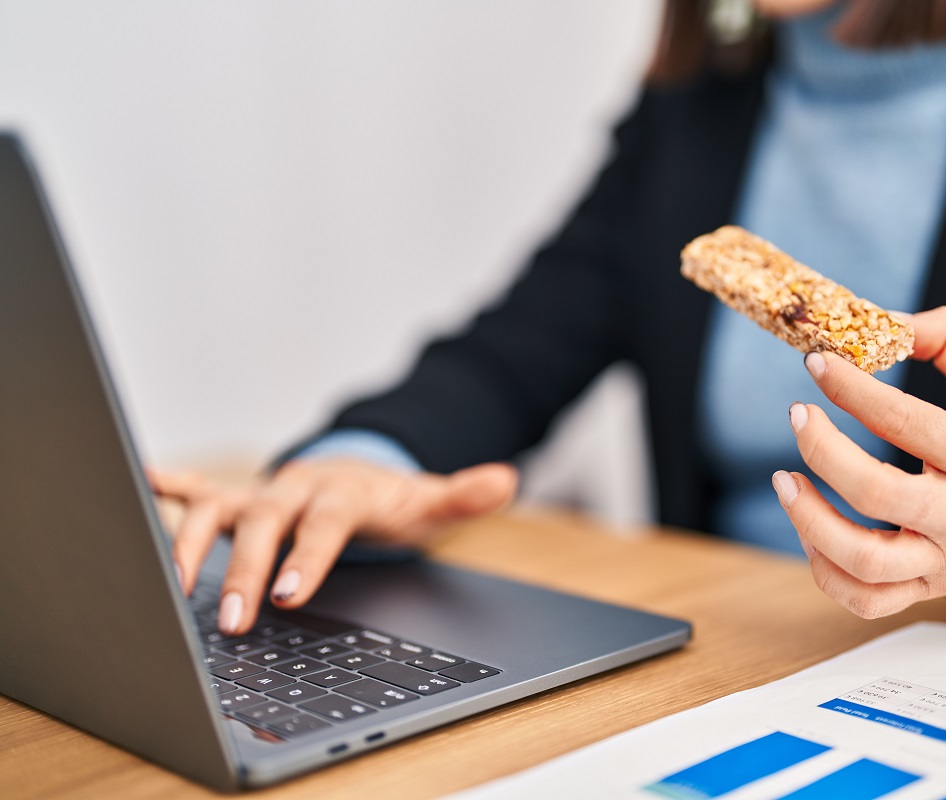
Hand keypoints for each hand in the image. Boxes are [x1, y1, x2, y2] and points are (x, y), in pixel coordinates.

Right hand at [149, 458, 517, 634]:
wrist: (364, 474)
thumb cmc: (393, 501)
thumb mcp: (431, 503)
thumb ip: (463, 495)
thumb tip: (506, 478)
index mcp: (344, 492)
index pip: (325, 523)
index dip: (307, 556)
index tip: (288, 595)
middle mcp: (299, 487)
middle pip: (266, 521)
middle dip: (246, 568)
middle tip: (234, 618)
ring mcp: (267, 491)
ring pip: (222, 508)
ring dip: (193, 540)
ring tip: (170, 583)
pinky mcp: (243, 497)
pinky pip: (203, 491)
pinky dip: (172, 488)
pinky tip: (140, 487)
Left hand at [771, 306, 945, 618]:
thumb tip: (884, 322)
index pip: (906, 421)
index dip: (852, 389)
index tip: (818, 364)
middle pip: (877, 493)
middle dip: (822, 450)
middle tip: (798, 415)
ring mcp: (945, 560)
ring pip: (865, 562)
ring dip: (810, 521)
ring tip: (784, 480)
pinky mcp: (929, 587)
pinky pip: (867, 600)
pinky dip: (826, 572)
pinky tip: (810, 531)